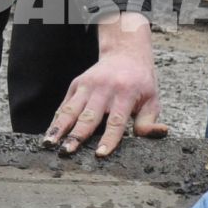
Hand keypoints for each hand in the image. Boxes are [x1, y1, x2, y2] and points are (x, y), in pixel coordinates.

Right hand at [44, 13, 166, 156]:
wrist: (125, 54)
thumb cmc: (140, 83)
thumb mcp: (152, 99)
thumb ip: (149, 120)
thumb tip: (159, 133)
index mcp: (126, 93)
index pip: (116, 120)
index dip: (109, 138)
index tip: (100, 154)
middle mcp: (105, 88)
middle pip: (89, 116)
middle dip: (77, 135)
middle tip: (66, 152)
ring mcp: (88, 85)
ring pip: (71, 109)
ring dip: (59, 127)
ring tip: (48, 143)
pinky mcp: (77, 84)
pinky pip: (65, 104)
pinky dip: (57, 119)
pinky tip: (49, 134)